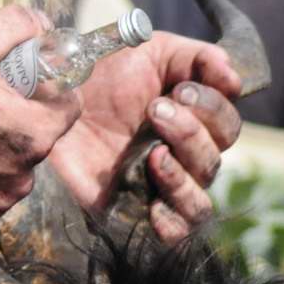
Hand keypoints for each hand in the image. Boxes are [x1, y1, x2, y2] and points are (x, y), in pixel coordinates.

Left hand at [45, 30, 243, 241]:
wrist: (48, 102)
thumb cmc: (100, 76)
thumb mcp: (147, 50)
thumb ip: (196, 57)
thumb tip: (234, 77)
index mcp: (192, 120)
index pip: (227, 123)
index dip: (213, 107)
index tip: (181, 90)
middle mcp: (183, 157)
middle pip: (215, 158)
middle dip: (191, 132)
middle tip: (155, 110)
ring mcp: (159, 187)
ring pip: (200, 201)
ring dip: (183, 176)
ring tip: (154, 154)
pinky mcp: (134, 211)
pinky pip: (175, 233)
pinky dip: (171, 222)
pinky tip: (153, 202)